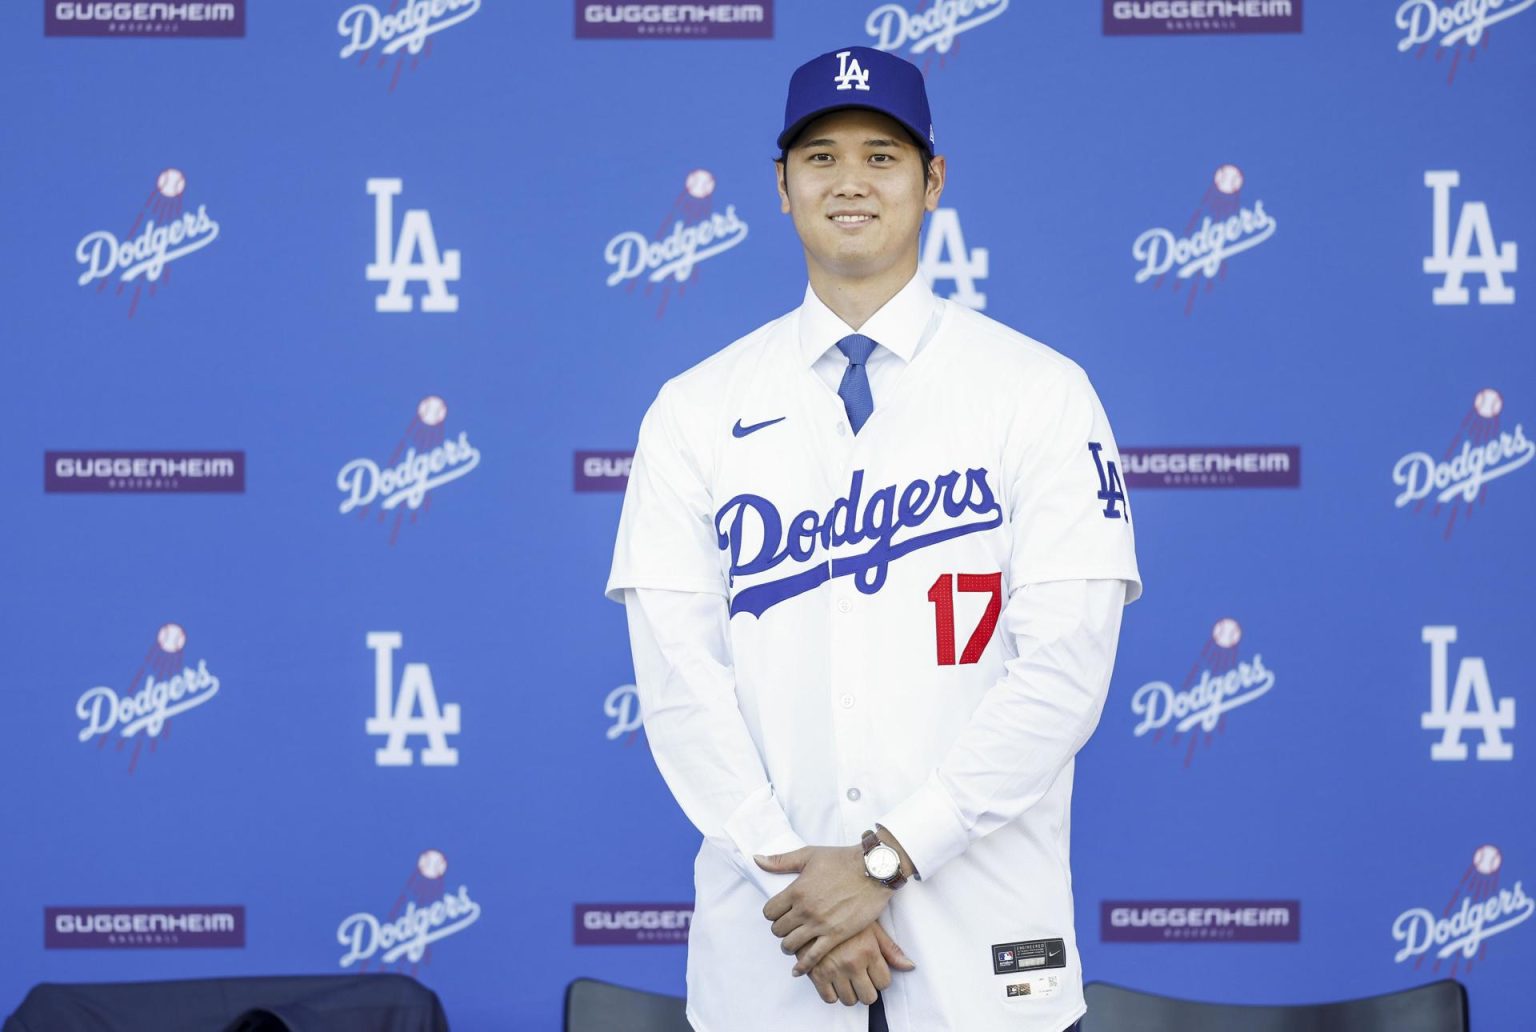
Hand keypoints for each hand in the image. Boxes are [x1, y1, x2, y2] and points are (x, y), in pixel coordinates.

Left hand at [756, 845, 891, 974]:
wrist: (873, 870)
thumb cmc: (842, 860)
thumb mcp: (809, 855)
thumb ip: (781, 861)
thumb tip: (757, 859)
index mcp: (796, 890)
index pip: (769, 911)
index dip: (772, 914)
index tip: (779, 914)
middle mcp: (804, 909)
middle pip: (778, 929)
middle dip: (780, 930)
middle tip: (787, 929)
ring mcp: (819, 924)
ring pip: (791, 944)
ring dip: (789, 946)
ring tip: (793, 945)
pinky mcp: (835, 935)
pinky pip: (812, 956)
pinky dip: (803, 965)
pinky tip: (798, 970)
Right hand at [806, 922, 915, 1006]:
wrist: (815, 907)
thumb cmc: (846, 916)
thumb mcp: (872, 928)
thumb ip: (891, 950)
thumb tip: (910, 967)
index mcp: (868, 950)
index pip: (884, 983)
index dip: (880, 978)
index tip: (873, 970)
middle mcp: (852, 963)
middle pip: (868, 997)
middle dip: (867, 989)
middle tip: (861, 977)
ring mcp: (833, 970)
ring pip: (849, 1001)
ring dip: (850, 992)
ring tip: (846, 977)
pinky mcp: (815, 974)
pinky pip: (829, 999)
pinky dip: (832, 993)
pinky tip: (833, 979)